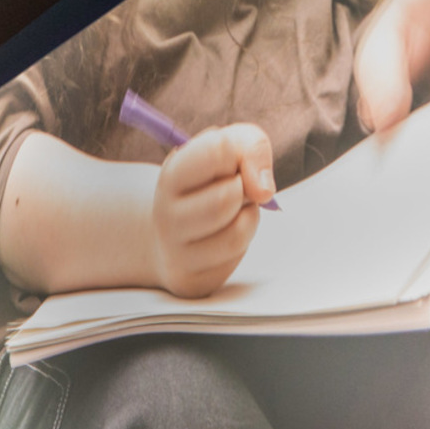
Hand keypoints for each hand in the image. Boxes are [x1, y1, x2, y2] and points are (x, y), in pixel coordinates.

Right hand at [150, 124, 270, 298]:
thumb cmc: (206, 187)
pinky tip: (226, 233)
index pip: (218, 152)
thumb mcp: (226, 150)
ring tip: (232, 211)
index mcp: (171, 176)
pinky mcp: (193, 280)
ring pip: (237, 231)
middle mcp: (165, 216)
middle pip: (227, 198)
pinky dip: (243, 238)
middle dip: (244, 191)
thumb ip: (250, 147)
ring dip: (248, 215)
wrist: (168, 236)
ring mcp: (176, 253)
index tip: (233, 164)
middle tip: (232, 189)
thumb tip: (264, 191)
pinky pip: (235, 255)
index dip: (240, 154)